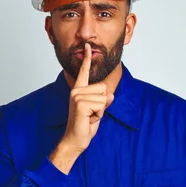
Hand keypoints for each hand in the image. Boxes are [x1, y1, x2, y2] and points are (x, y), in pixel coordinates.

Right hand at [48, 43, 113, 173]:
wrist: (75, 140)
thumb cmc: (85, 125)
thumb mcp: (98, 110)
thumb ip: (104, 100)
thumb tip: (110, 95)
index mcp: (79, 90)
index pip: (84, 71)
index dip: (87, 59)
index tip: (87, 46)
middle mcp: (76, 90)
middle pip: (104, 88)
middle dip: (103, 104)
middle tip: (91, 114)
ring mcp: (77, 96)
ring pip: (104, 98)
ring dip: (101, 111)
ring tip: (89, 117)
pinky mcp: (81, 103)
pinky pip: (101, 105)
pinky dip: (99, 115)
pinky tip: (88, 119)